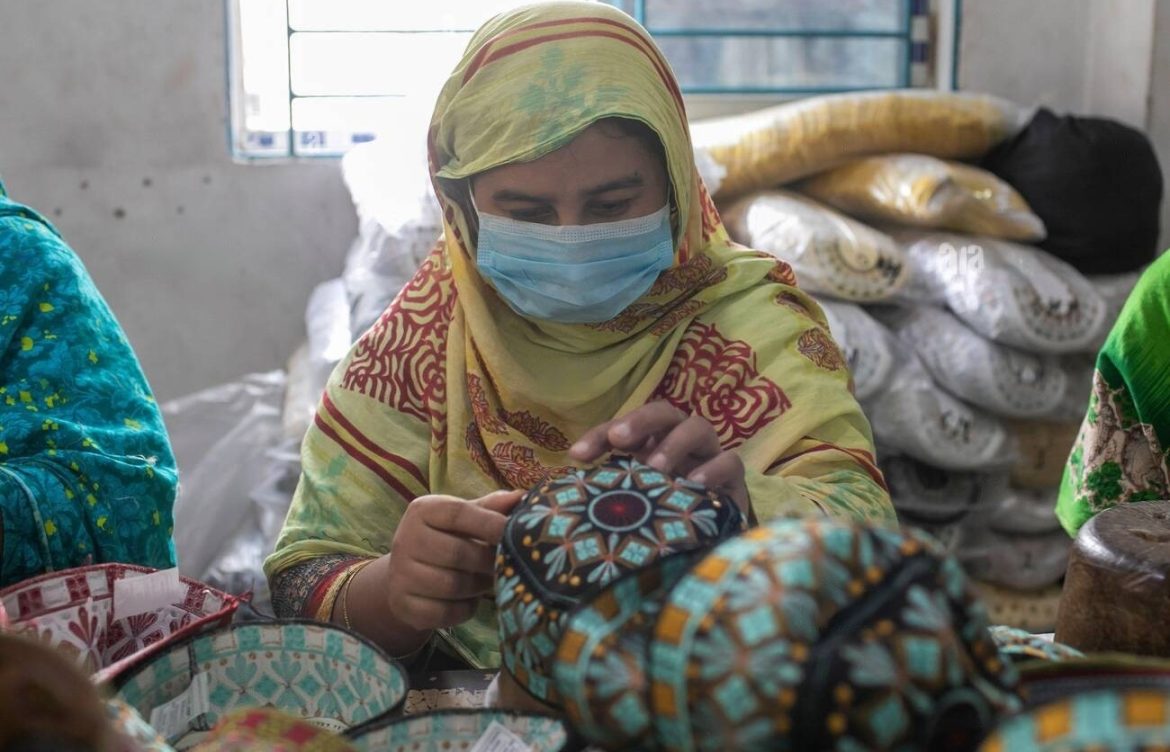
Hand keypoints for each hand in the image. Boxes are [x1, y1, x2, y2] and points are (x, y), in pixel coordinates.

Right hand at [383, 490, 521, 630]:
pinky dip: (465, 609)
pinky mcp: (403, 605)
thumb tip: (522, 497)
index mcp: (423, 510)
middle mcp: (406, 539)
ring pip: (452, 586)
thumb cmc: (446, 538)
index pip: (458, 513)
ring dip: (478, 587)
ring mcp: (401, 574)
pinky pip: (445, 612)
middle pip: (457, 553)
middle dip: (487, 562)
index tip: (512, 533)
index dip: (489, 523)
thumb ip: (490, 508)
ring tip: (487, 582)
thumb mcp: (464, 519)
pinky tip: (468, 600)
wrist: (406, 574)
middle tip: (504, 565)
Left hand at [570, 400, 748, 512]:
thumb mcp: (630, 505)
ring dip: (674, 443)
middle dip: (641, 420)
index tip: (577, 455)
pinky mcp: (735, 480)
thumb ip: (607, 492)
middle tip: (620, 438)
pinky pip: (730, 462)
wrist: (707, 548)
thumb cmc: (662, 521)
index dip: (599, 435)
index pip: (623, 428)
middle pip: (665, 413)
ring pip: (699, 427)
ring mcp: (709, 457)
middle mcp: (680, 443)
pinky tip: (694, 486)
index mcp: (651, 444)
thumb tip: (568, 493)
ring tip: (656, 468)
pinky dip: (712, 470)